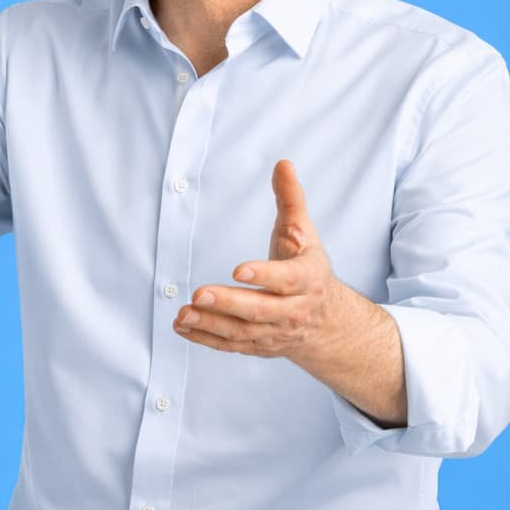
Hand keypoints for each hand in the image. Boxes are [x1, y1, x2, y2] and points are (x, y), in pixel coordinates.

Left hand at [173, 158, 341, 359]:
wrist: (327, 320)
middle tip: (199, 293)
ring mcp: (276, 332)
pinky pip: (231, 346)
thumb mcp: (304, 231)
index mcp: (307, 279)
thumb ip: (290, 199)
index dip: (264, 276)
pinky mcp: (259, 345)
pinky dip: (205, 339)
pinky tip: (182, 327)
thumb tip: (282, 164)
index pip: (287, 279)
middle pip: (260, 310)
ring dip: (211, 324)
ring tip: (184, 313)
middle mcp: (294, 310)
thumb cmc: (306, 266)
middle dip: (228, 303)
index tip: (237, 269)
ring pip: (242, 331)